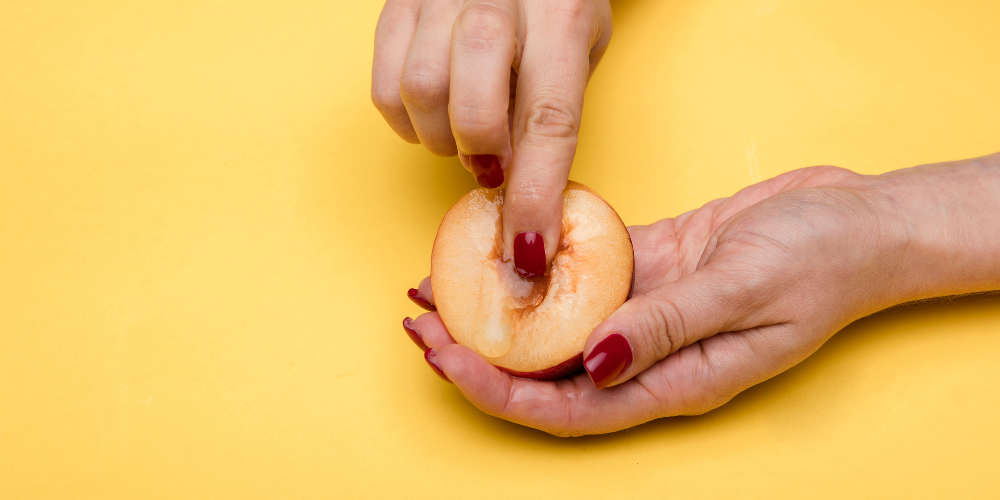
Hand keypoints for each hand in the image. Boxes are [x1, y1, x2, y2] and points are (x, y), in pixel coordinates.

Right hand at [372, 0, 612, 272]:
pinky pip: (385, 88)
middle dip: (482, 154)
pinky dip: (408, 121)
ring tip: (468, 129)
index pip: (547, 120)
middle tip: (495, 160)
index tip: (528, 249)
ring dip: (444, 138)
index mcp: (560, 14)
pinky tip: (436, 110)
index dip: (535, 195)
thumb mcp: (579, 49)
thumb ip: (549, 111)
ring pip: (419, 96)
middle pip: (472, 107)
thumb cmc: (554, 5)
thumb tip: (520, 196)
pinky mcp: (396, 3)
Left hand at [406, 155, 999, 435]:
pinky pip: (583, 272)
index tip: (444, 358)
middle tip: (421, 321)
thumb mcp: (747, 291)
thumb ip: (669, 327)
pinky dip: (540, 264)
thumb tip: (593, 362)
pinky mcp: (650, 268)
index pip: (566, 407)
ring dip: (499, 307)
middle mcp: (650, 355)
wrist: (860, 221)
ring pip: (556, 322)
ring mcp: (647, 313)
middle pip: (547, 371)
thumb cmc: (821, 261)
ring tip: (440, 283)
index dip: (498, 390)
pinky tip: (502, 248)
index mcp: (675, 382)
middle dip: (478, 353)